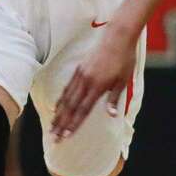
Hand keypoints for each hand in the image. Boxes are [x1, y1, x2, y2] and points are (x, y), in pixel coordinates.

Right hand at [51, 26, 136, 141]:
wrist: (118, 37)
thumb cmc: (124, 59)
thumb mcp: (123, 80)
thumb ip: (114, 98)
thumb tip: (111, 116)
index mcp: (98, 86)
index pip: (83, 110)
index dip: (74, 124)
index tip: (66, 136)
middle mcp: (86, 81)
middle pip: (71, 107)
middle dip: (61, 124)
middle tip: (54, 137)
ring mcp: (80, 74)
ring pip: (66, 98)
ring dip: (59, 114)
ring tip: (52, 127)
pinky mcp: (79, 69)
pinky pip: (67, 87)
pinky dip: (61, 99)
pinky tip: (57, 108)